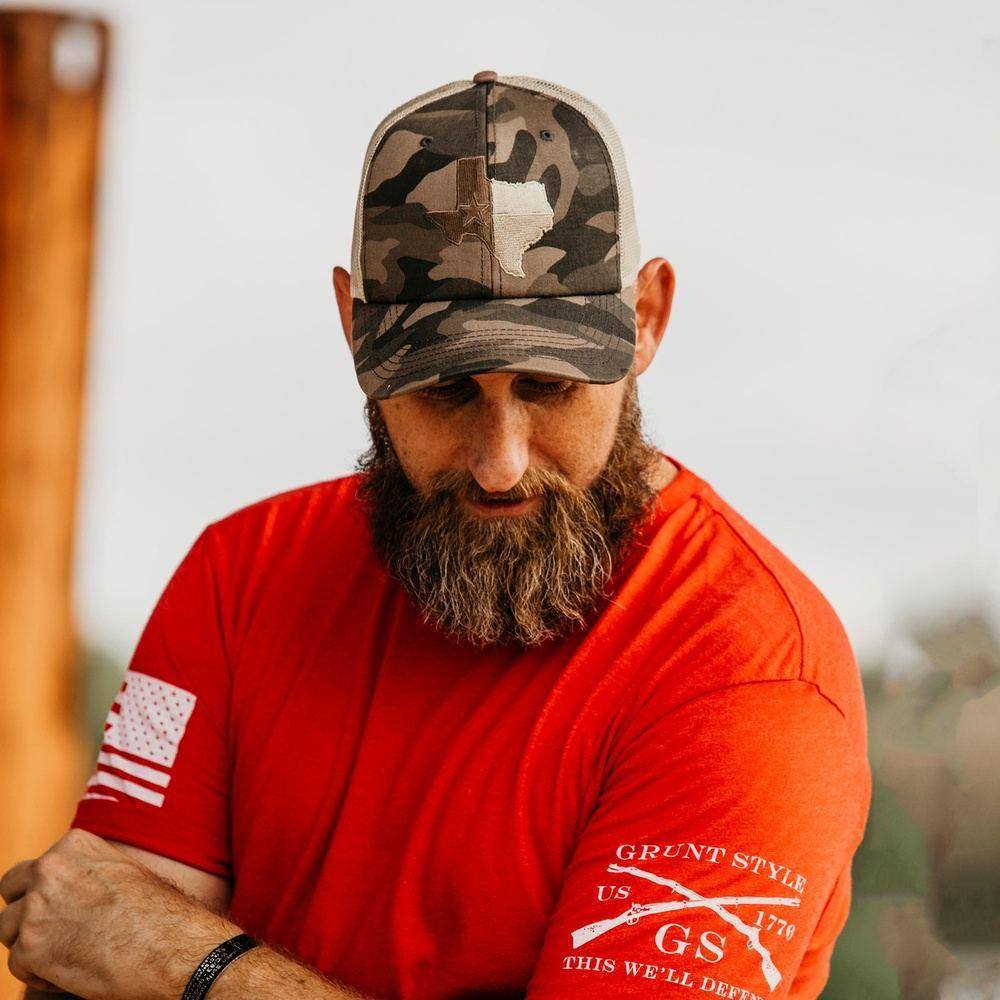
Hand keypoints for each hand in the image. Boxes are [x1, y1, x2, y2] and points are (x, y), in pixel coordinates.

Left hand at [0, 828, 232, 999]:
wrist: (171, 946)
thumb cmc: (158, 913)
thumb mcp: (123, 872)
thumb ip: (87, 872)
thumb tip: (66, 891)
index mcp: (73, 845)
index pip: (37, 866)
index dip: (47, 891)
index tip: (66, 909)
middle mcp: (48, 869)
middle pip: (11, 889)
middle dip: (25, 910)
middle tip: (52, 931)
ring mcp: (36, 908)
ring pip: (8, 929)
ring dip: (30, 944)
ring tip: (67, 955)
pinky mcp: (30, 949)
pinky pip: (18, 965)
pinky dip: (40, 975)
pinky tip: (72, 974)